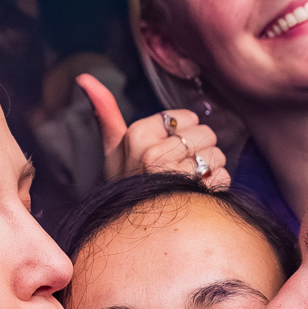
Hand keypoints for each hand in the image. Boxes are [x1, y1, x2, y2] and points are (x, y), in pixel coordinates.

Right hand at [78, 73, 229, 188]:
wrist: (132, 230)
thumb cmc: (127, 185)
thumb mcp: (113, 150)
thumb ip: (105, 112)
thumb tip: (84, 78)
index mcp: (137, 136)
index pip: (187, 117)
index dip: (181, 133)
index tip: (166, 150)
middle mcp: (155, 155)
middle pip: (206, 133)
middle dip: (197, 149)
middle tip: (178, 168)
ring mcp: (177, 177)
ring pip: (217, 155)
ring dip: (208, 169)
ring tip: (187, 182)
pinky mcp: (197, 195)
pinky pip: (223, 177)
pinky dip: (216, 186)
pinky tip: (197, 195)